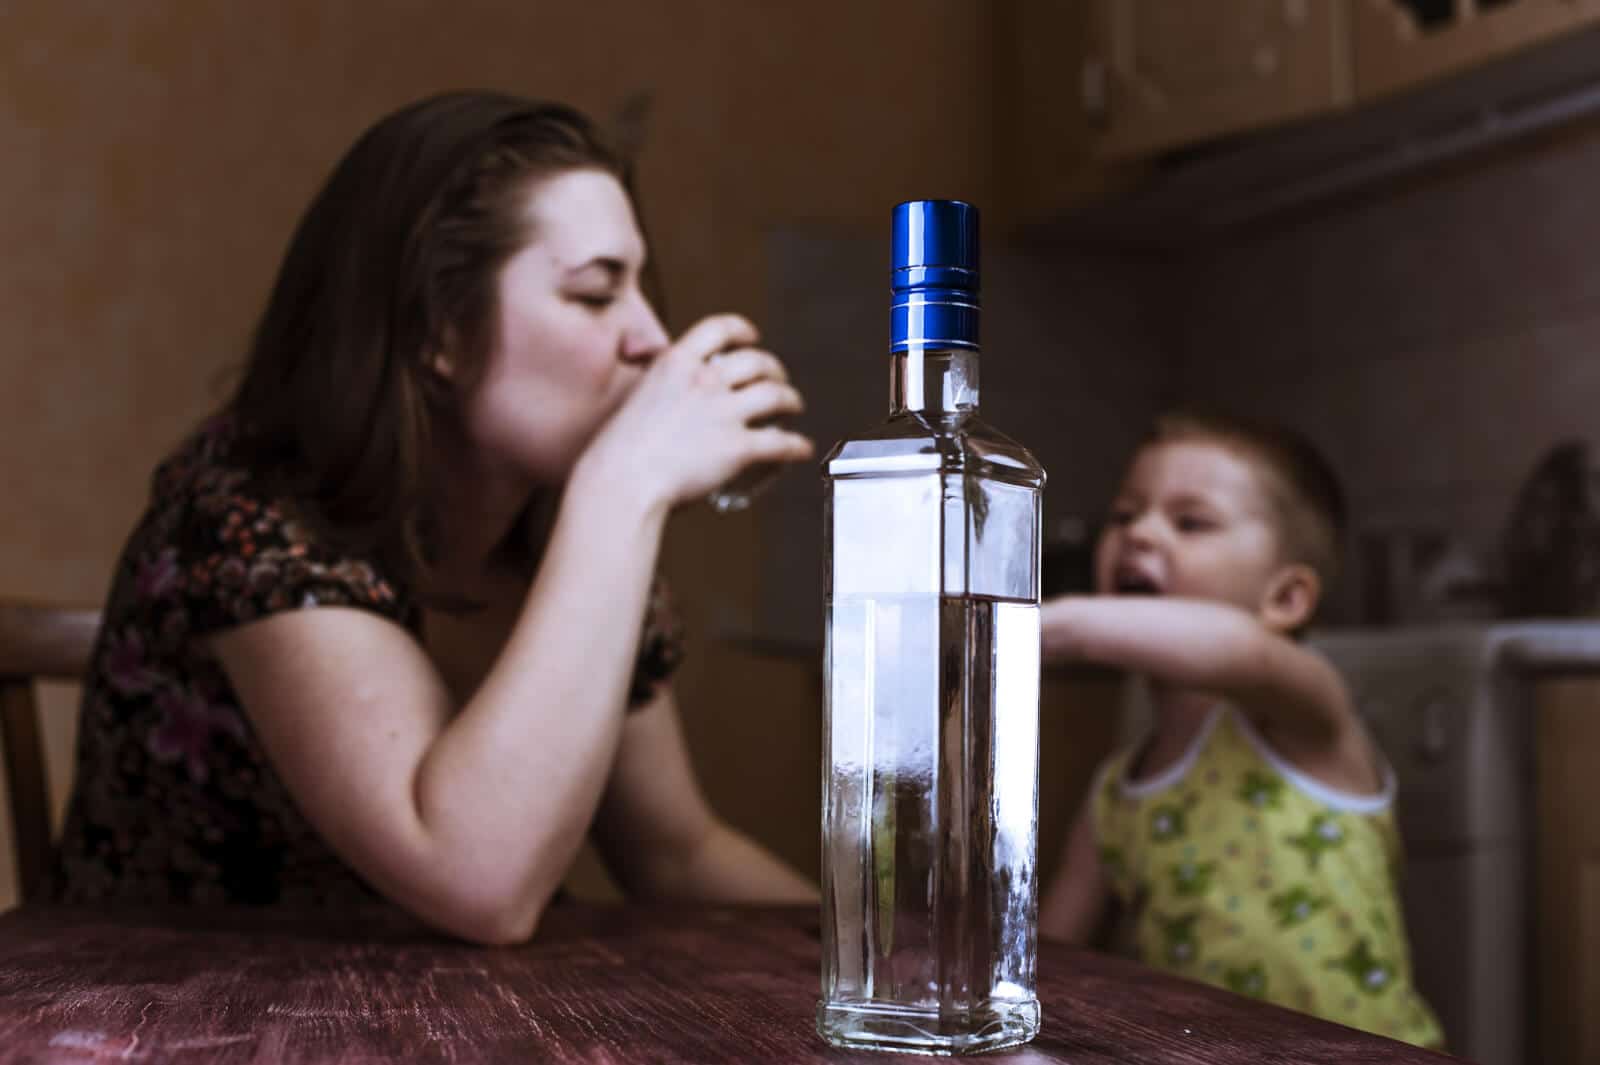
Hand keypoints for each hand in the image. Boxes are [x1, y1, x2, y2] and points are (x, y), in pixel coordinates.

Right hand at [578, 314, 813, 516]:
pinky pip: (780, 442)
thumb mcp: (634, 394)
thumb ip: (655, 381)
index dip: (742, 330)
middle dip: (774, 368)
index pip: (719, 329)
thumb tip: (654, 373)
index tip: (751, 336)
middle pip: (756, 361)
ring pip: (775, 396)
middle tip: (778, 377)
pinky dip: (796, 445)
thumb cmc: (619, 449)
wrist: (623, 479)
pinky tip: (801, 448)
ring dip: (791, 399)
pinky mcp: (738, 447)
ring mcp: (724, 413)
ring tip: (794, 406)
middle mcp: (704, 381)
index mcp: (676, 363)